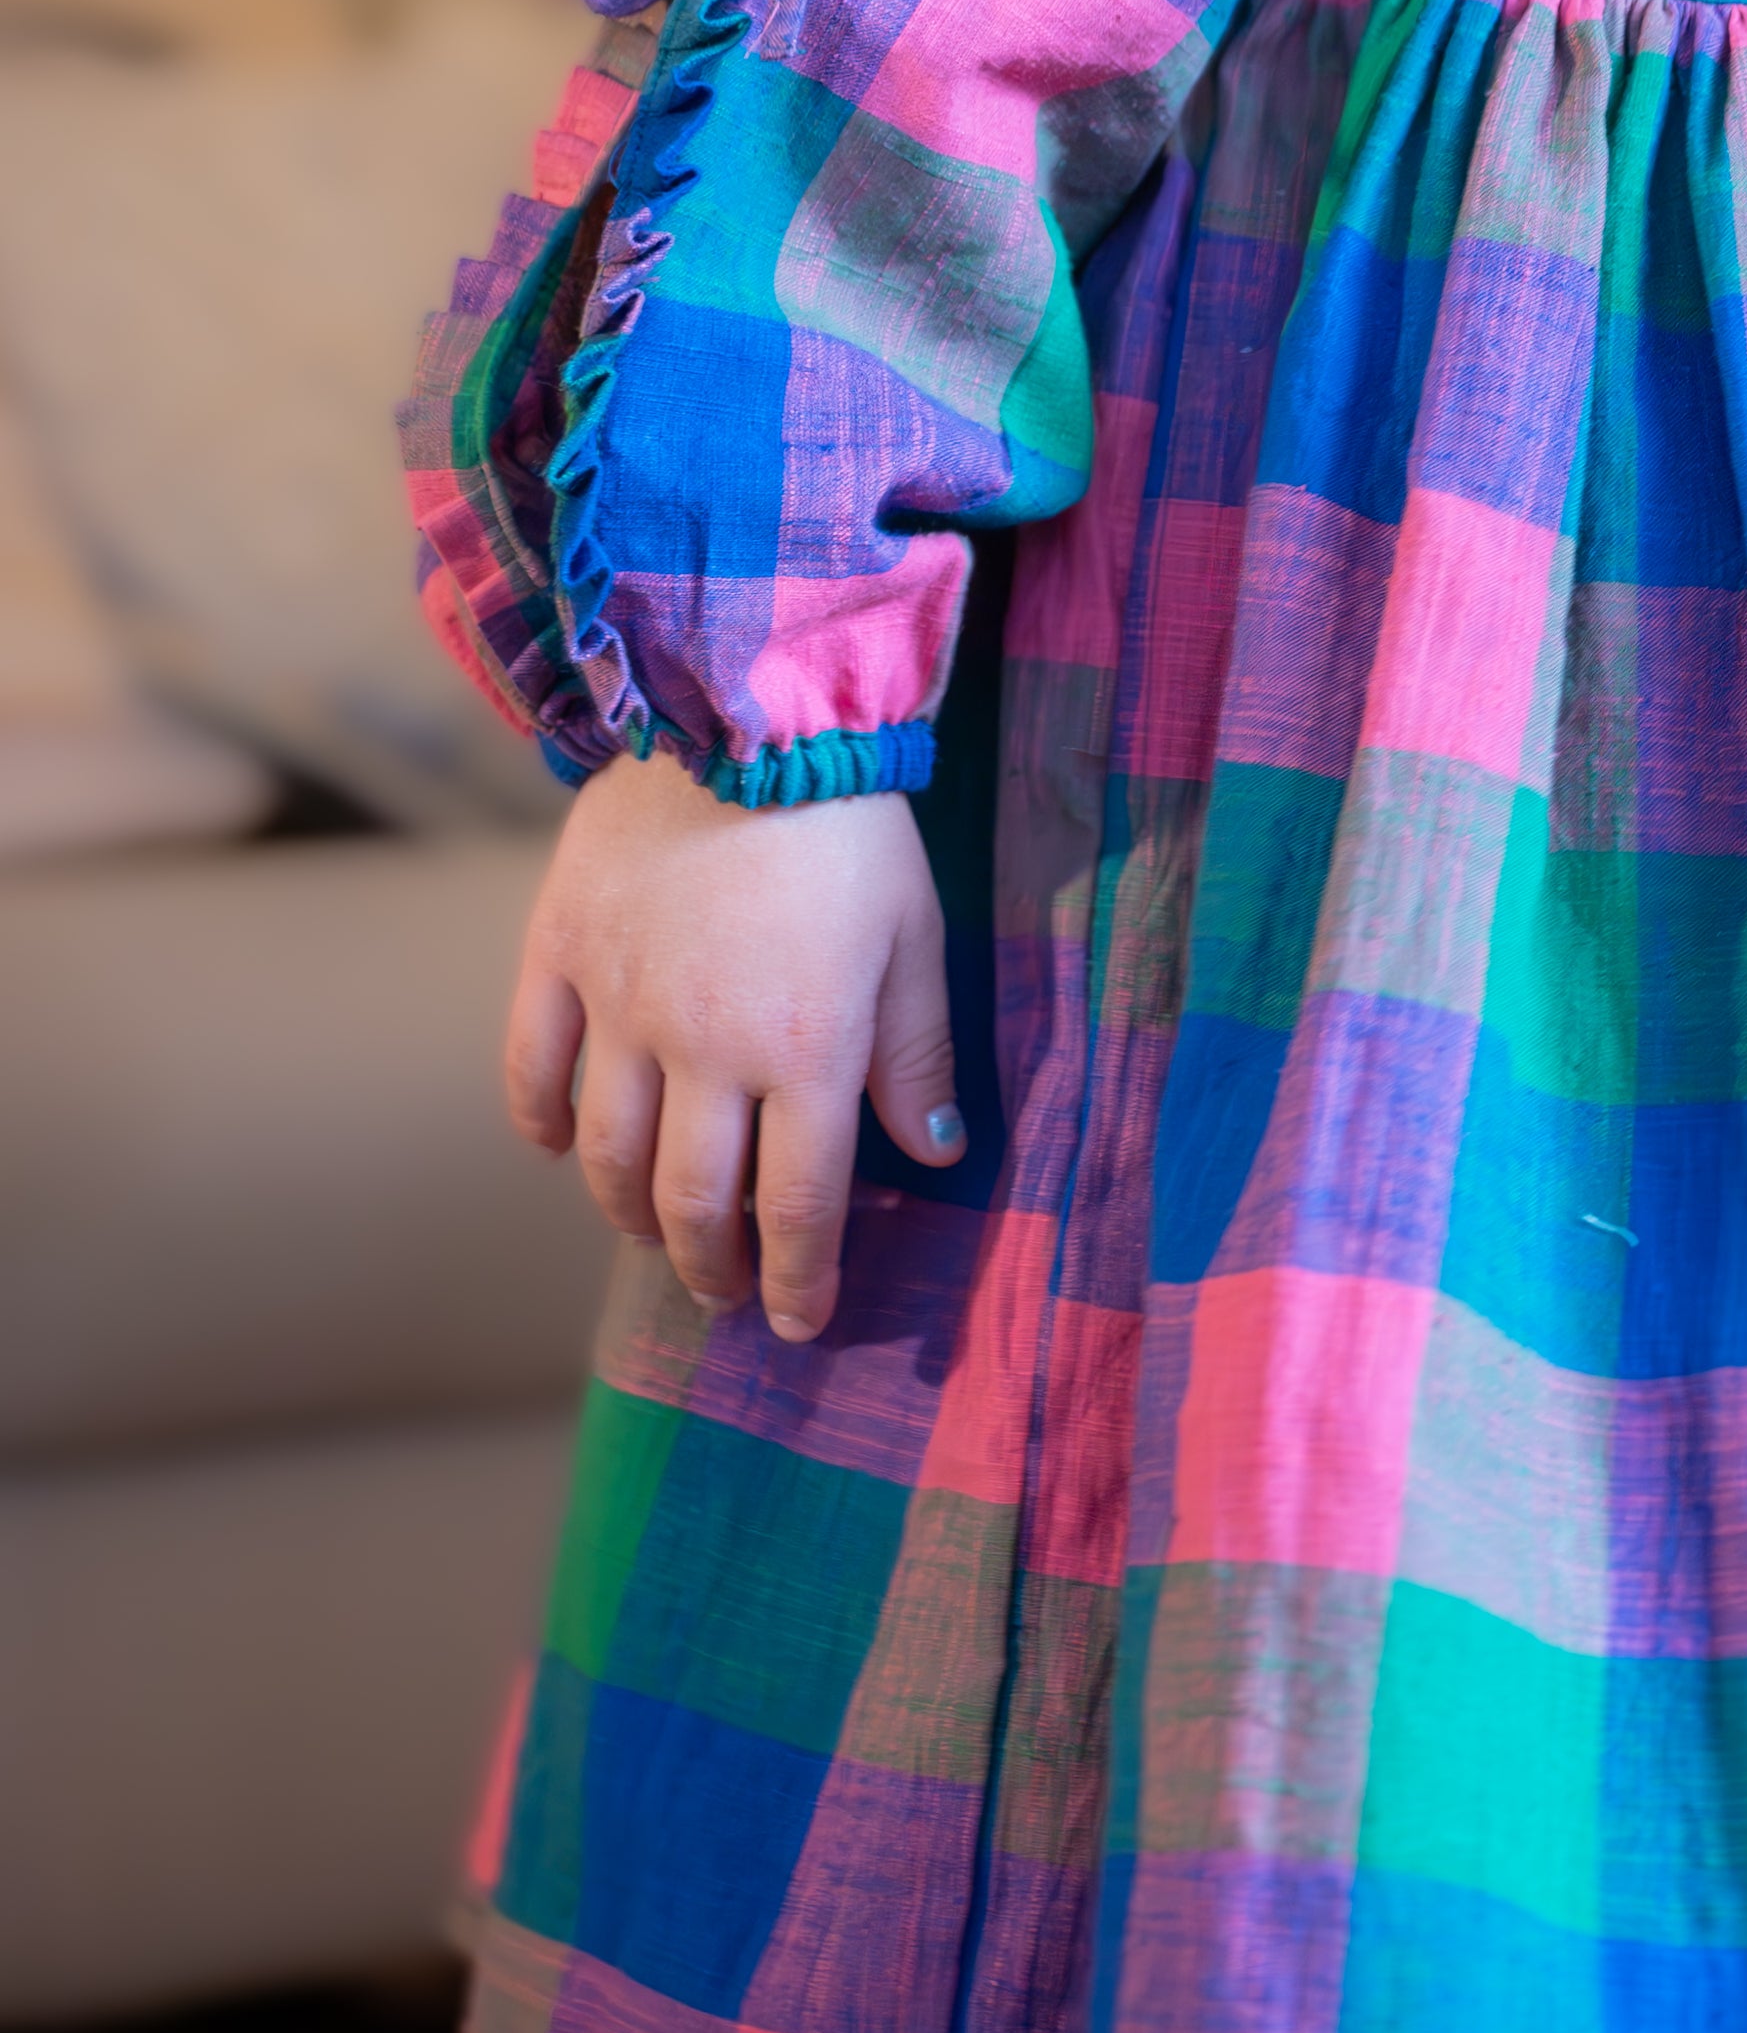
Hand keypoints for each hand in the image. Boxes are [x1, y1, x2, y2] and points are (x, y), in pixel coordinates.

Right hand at [504, 751, 960, 1342]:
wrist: (744, 710)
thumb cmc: (850, 826)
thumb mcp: (915, 936)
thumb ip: (917, 1052)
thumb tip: (930, 1153)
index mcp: (805, 1054)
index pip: (800, 1207)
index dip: (801, 1278)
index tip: (802, 1321)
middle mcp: (703, 1051)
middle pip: (695, 1203)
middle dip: (713, 1267)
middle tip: (727, 1293)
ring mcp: (619, 1009)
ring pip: (606, 1156)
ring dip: (630, 1214)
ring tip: (655, 1233)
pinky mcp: (559, 956)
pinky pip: (531, 1068)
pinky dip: (538, 1126)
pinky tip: (556, 1150)